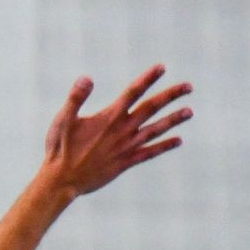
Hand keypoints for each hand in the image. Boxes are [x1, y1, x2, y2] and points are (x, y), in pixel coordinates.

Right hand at [38, 66, 192, 198]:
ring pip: (156, 130)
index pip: (133, 92)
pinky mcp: (125, 162)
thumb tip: (87, 78)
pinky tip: (178, 141)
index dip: (148, 79)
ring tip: (190, 111)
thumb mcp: (62, 120)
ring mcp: (126, 147)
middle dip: (171, 95)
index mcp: (109, 118)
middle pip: (152, 108)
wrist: (62, 181)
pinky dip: (164, 146)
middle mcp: (122, 131)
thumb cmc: (59, 149)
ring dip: (174, 120)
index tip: (162, 68)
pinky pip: (150, 152)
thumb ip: (76, 98)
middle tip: (189, 86)